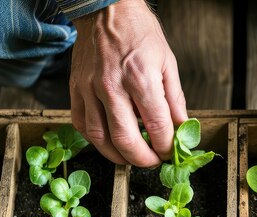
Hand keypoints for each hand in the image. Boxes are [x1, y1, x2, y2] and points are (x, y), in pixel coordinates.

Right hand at [70, 0, 186, 165]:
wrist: (106, 10)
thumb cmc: (140, 33)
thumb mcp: (168, 62)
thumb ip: (175, 100)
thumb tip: (181, 128)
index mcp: (140, 78)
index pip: (156, 127)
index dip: (166, 147)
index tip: (170, 153)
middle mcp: (112, 87)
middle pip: (126, 140)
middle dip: (143, 160)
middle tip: (153, 161)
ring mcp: (89, 89)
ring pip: (100, 138)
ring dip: (118, 156)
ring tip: (133, 158)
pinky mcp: (75, 90)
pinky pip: (82, 125)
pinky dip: (97, 141)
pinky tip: (110, 142)